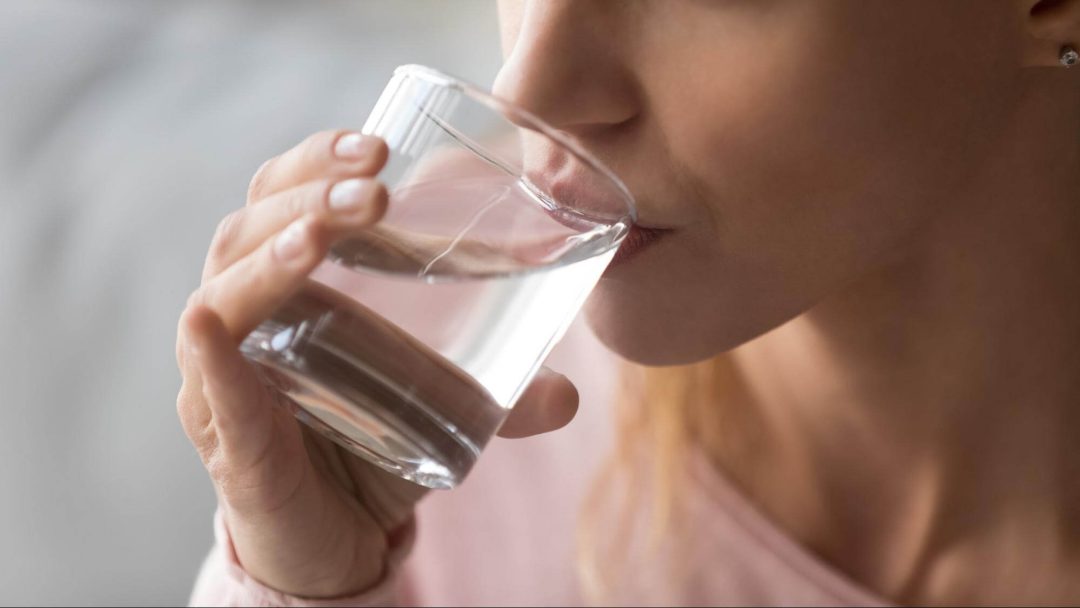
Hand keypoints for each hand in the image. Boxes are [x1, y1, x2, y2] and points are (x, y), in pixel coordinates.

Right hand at [175, 130, 579, 597]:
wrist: (334, 541)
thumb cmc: (372, 448)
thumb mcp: (443, 407)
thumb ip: (503, 396)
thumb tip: (569, 394)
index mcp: (290, 285)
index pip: (284, 195)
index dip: (320, 160)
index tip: (381, 145)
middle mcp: (246, 316)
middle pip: (250, 225)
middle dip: (309, 192)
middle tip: (374, 182)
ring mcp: (225, 374)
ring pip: (223, 289)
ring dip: (273, 251)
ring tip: (325, 233)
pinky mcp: (226, 436)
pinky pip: (208, 382)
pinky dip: (212, 351)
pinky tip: (218, 325)